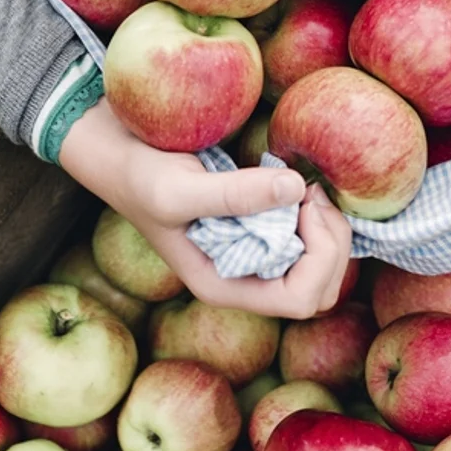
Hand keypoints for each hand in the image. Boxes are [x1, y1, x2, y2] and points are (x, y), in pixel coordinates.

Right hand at [59, 101, 352, 318]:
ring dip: (327, 226)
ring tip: (305, 187)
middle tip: (311, 192)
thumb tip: (297, 189)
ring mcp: (252, 252)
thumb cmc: (140, 177)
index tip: (302, 204)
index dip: (318, 256)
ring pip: (321, 264)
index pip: (300, 299)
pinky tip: (296, 182)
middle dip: (331, 243)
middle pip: (321, 288)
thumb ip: (236, 195)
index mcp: (225, 285)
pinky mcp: (257, 225)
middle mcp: (243, 277)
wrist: (118, 151)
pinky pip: (308, 236)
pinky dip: (315, 213)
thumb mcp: (179, 189)